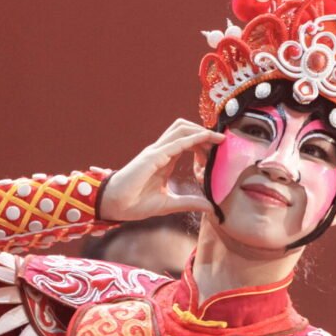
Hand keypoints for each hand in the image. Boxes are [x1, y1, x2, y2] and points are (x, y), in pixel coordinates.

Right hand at [101, 119, 221, 222]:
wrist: (115, 205)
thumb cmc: (135, 203)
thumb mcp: (169, 204)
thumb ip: (189, 203)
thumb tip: (209, 207)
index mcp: (164, 159)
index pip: (186, 141)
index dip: (203, 142)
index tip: (218, 152)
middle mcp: (161, 151)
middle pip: (185, 128)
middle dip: (204, 132)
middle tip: (220, 144)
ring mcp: (156, 151)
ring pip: (181, 129)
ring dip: (200, 130)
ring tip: (217, 139)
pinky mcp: (153, 156)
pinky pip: (177, 142)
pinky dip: (193, 138)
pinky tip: (206, 139)